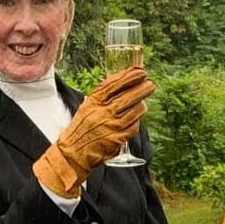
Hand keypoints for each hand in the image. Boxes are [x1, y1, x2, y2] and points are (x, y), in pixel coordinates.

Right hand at [33, 67, 153, 198]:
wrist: (74, 152)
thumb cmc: (81, 128)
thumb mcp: (87, 106)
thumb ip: (102, 96)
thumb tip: (122, 83)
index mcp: (94, 101)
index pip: (115, 84)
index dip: (130, 76)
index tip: (140, 71)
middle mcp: (104, 112)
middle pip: (128, 96)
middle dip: (142, 88)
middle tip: (150, 84)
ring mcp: (112, 125)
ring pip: (135, 111)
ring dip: (142, 105)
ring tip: (143, 102)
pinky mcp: (118, 138)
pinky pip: (133, 126)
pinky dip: (136, 121)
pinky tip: (136, 118)